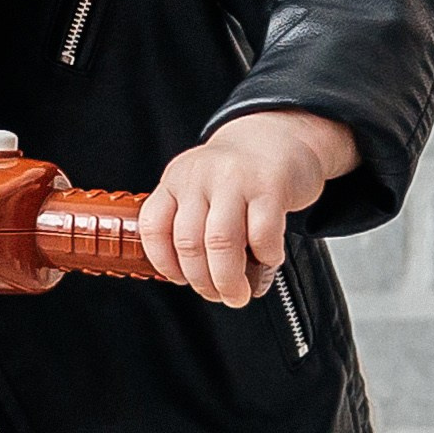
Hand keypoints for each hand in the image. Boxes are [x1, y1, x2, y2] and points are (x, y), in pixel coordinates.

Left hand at [138, 109, 357, 306]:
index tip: (180, 280)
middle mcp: (200, 176)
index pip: (154, 226)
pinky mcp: (270, 185)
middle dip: (203, 282)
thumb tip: (193, 279)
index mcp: (176, 179)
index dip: (164, 262)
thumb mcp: (201, 187)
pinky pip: (262, 234)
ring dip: (229, 279)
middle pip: (189, 242)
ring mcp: (235, 178)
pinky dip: (265, 258)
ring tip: (239, 293)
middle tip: (219, 296)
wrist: (279, 136)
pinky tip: (269, 259)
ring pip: (220, 243)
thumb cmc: (238, 174)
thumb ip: (190, 222)